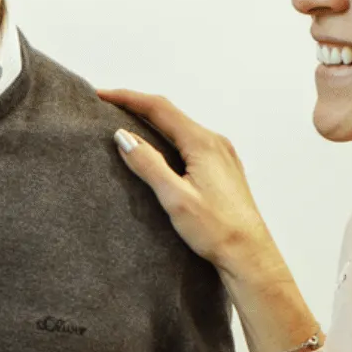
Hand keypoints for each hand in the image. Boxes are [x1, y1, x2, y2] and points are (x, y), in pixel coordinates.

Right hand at [99, 88, 318, 351]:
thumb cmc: (217, 231)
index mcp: (203, 143)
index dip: (127, 98)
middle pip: (170, 114)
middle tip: (106, 106)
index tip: (100, 95)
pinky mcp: (223, 170)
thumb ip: (148, 164)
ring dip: (152, 122)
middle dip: (137, 106)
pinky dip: (167, 138)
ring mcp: (222, 155)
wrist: (251, 256)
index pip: (159, 108)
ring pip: (180, 128)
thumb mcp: (175, 198)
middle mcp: (216, 142)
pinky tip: (156, 149)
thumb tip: (122, 136)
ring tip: (125, 123)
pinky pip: (190, 142)